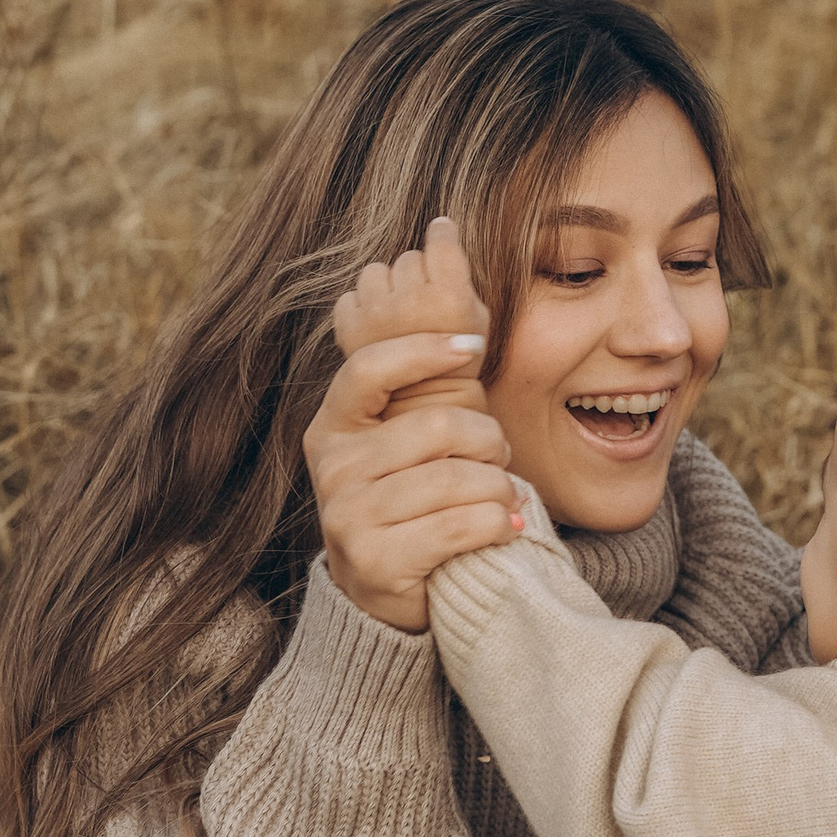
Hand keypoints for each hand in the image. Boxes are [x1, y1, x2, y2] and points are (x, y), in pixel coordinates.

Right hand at [305, 220, 519, 629]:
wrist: (387, 593)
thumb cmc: (414, 497)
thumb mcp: (414, 435)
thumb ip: (427, 374)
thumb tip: (445, 242)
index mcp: (335, 423)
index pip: (370, 368)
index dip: (423, 350)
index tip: (474, 345)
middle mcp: (331, 465)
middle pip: (433, 427)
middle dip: (487, 439)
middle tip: (501, 455)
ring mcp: (345, 516)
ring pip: (453, 480)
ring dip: (496, 488)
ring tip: (502, 497)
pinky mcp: (372, 562)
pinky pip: (456, 527)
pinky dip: (494, 525)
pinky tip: (505, 529)